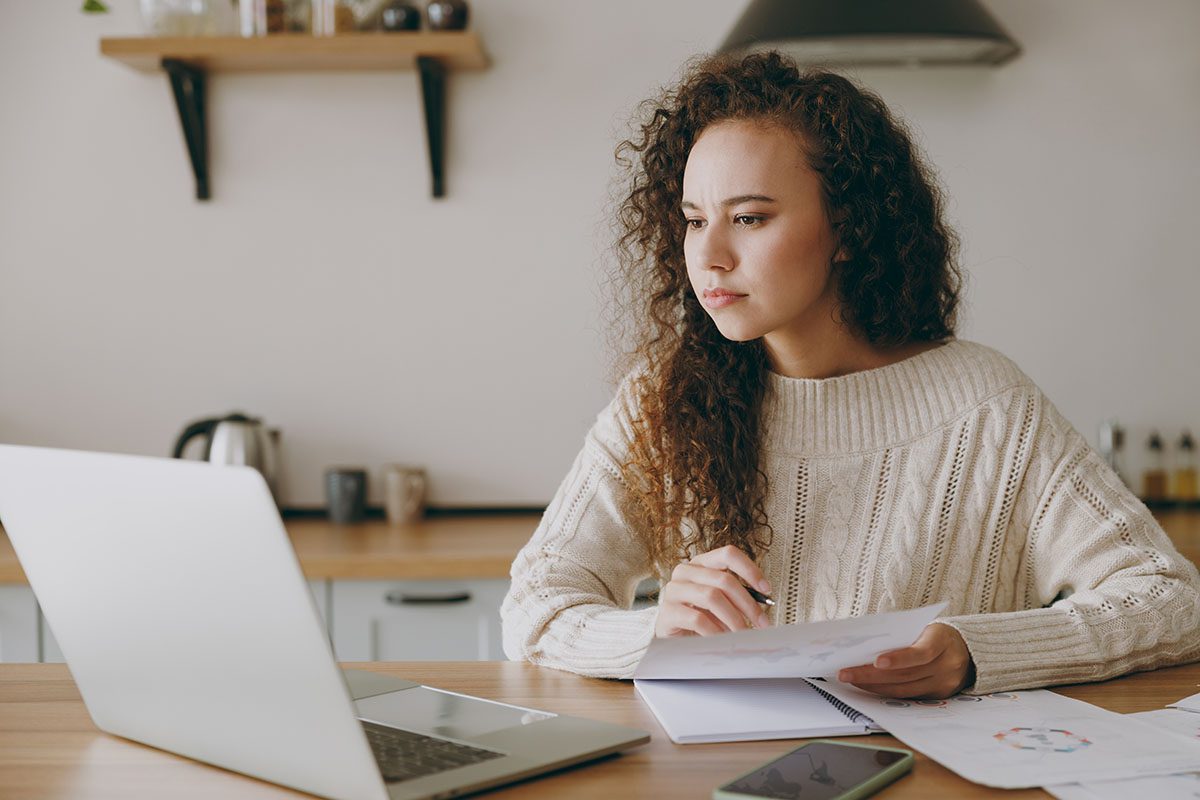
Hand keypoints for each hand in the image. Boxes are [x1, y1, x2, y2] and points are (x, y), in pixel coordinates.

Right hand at [654, 545, 772, 637]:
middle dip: (748, 603)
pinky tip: (722, 640)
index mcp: (701, 563)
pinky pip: (697, 619)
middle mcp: (685, 571)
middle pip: (723, 579)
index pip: (728, 554)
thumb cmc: (701, 616)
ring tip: (742, 633)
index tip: (767, 589)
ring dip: (733, 618)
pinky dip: (716, 631)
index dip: (750, 570)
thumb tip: (764, 603)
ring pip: (711, 597)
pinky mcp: (667, 612)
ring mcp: (674, 590)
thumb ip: (738, 598)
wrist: (674, 638)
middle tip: (761, 623)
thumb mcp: (722, 602)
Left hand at [837, 622, 973, 699]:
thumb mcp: (925, 628)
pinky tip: (869, 687)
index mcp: (943, 641)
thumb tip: (865, 644)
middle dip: (871, 675)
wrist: (967, 649)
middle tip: (846, 672)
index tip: (876, 661)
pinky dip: (886, 691)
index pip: (921, 652)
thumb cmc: (935, 634)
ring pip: (904, 688)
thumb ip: (903, 636)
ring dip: (874, 686)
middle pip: (906, 674)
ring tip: (851, 680)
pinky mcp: (939, 695)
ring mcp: (944, 683)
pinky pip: (908, 696)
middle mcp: (947, 665)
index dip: (899, 658)